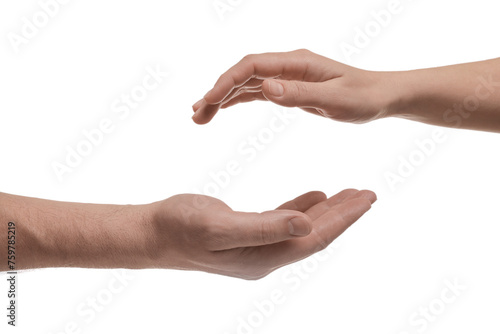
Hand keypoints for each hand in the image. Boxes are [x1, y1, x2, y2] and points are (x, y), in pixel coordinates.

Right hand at [147, 189, 375, 279]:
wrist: (153, 233)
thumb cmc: (180, 228)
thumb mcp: (219, 226)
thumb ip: (262, 227)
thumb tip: (304, 226)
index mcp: (264, 256)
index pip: (315, 238)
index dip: (343, 219)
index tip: (367, 199)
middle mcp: (266, 255)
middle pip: (315, 234)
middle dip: (343, 214)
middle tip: (368, 193)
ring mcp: (257, 246)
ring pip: (302, 227)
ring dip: (327, 211)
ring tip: (350, 194)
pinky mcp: (247, 234)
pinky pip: (283, 220)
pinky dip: (302, 208)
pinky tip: (315, 197)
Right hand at [192, 49, 394, 124]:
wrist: (381, 96)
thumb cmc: (363, 97)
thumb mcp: (335, 100)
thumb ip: (300, 95)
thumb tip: (265, 87)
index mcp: (297, 63)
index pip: (253, 66)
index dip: (227, 82)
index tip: (209, 101)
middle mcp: (288, 66)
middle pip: (243, 73)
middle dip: (217, 92)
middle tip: (196, 115)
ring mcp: (287, 76)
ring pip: (246, 83)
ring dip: (222, 97)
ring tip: (200, 115)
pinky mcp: (290, 88)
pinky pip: (257, 91)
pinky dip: (237, 99)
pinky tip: (223, 108)